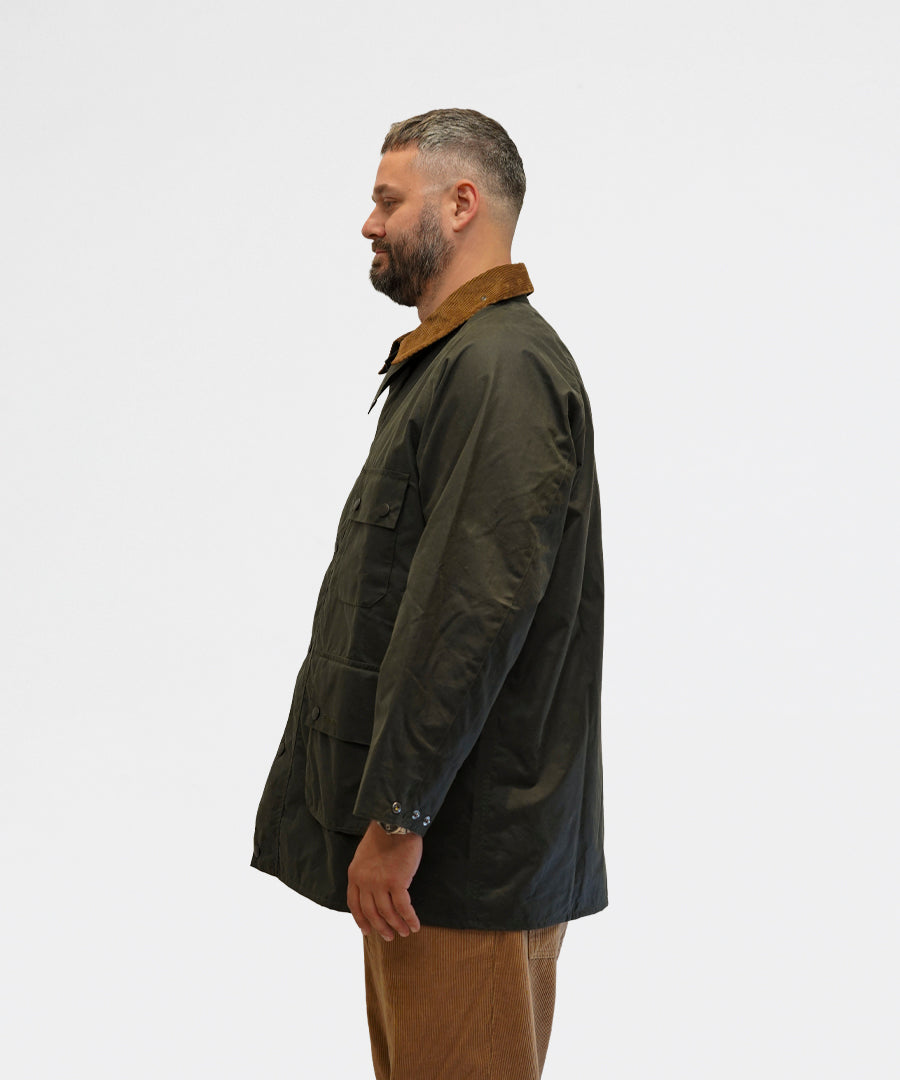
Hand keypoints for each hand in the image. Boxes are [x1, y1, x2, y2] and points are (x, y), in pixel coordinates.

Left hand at [347, 821, 422, 940]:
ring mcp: (380, 883)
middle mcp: (364, 881)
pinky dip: (410, 919)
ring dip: (397, 926)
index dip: (362, 920)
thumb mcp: (364, 855)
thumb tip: (372, 892)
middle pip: (371, 913)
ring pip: (387, 913)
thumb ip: (365, 873)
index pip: (355, 905)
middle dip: (381, 927)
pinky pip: (403, 907)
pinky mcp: (397, 882)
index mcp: (354, 875)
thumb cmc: (383, 836)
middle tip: (389, 937)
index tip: (368, 931)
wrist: (395, 822)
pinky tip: (415, 925)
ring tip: (404, 932)